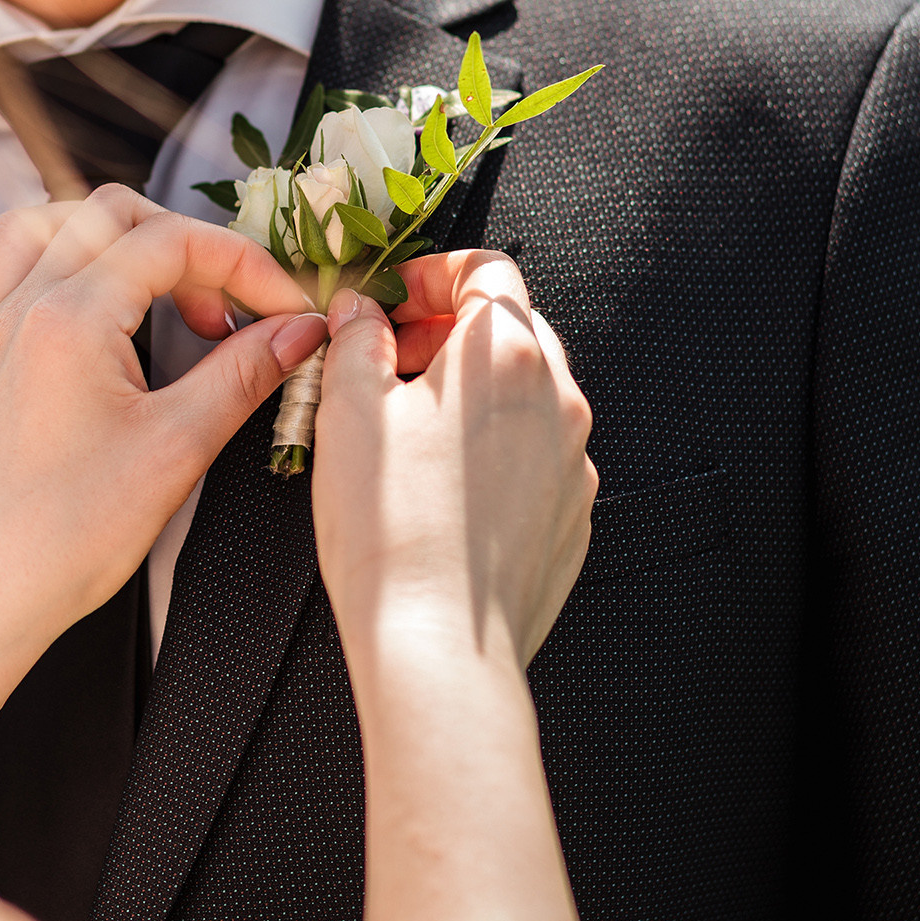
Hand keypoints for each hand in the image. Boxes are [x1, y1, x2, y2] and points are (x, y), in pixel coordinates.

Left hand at [0, 184, 325, 654]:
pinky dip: (20, 275)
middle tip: (228, 310)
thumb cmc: (66, 538)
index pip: (173, 242)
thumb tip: (297, 332)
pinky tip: (58, 308)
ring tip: (152, 288)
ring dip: (102, 238)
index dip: (244, 265)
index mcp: (71, 317)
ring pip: (35, 228)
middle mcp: (21, 309)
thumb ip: (243, 374)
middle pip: (108, 215)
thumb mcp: (178, 448)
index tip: (284, 308)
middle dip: (184, 244)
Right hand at [312, 251, 606, 920]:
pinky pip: (535, 457)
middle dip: (451, 331)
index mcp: (504, 355)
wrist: (439, 650)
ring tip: (409, 428)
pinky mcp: (571, 516)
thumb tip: (362, 309)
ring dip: (473, 392)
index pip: (489, 271)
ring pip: (527, 396)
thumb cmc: (389, 532)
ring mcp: (572, 462)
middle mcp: (557, 399)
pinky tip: (441, 488)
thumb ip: (356, 339)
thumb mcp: (347, 412)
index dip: (435, 272)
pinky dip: (493, 450)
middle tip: (391, 358)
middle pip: (513, 330)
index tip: (395, 296)